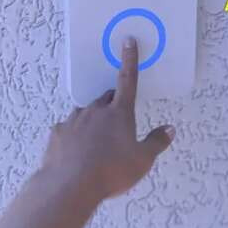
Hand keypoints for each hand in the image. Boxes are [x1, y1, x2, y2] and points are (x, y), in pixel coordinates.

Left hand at [42, 36, 174, 201]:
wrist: (70, 185)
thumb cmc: (111, 171)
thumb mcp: (142, 160)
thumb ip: (156, 142)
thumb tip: (169, 129)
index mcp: (118, 114)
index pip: (127, 80)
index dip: (130, 60)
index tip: (128, 41)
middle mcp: (95, 112)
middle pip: (105, 99)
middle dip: (112, 103)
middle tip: (117, 120)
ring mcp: (73, 121)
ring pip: (85, 113)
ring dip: (92, 120)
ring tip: (97, 142)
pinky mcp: (57, 134)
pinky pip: (67, 129)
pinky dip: (73, 136)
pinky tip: (76, 152)